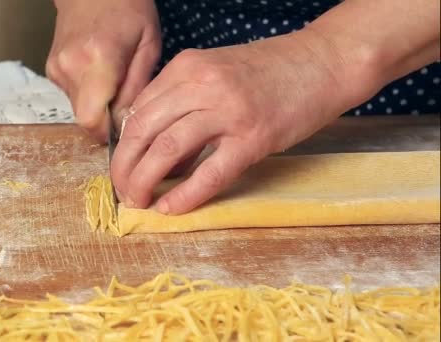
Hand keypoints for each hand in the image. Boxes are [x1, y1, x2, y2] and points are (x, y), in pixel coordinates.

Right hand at [46, 0, 160, 142]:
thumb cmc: (129, 11)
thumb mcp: (148, 48)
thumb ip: (136, 90)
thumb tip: (125, 124)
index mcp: (99, 61)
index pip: (92, 121)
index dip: (109, 133)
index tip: (124, 128)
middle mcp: (71, 67)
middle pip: (85, 119)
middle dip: (106, 121)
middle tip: (125, 102)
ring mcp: (57, 69)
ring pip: (79, 110)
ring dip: (98, 106)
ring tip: (114, 81)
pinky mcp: (52, 70)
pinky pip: (73, 97)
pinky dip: (89, 94)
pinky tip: (101, 74)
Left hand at [111, 30, 370, 214]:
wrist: (322, 62)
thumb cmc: (269, 72)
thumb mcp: (215, 72)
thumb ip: (182, 101)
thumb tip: (156, 149)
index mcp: (186, 67)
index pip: (138, 110)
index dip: (123, 145)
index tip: (123, 167)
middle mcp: (201, 84)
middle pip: (143, 131)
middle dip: (125, 167)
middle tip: (123, 191)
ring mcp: (227, 111)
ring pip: (167, 150)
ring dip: (145, 181)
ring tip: (138, 202)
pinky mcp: (253, 138)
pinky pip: (209, 173)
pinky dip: (185, 195)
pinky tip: (171, 209)